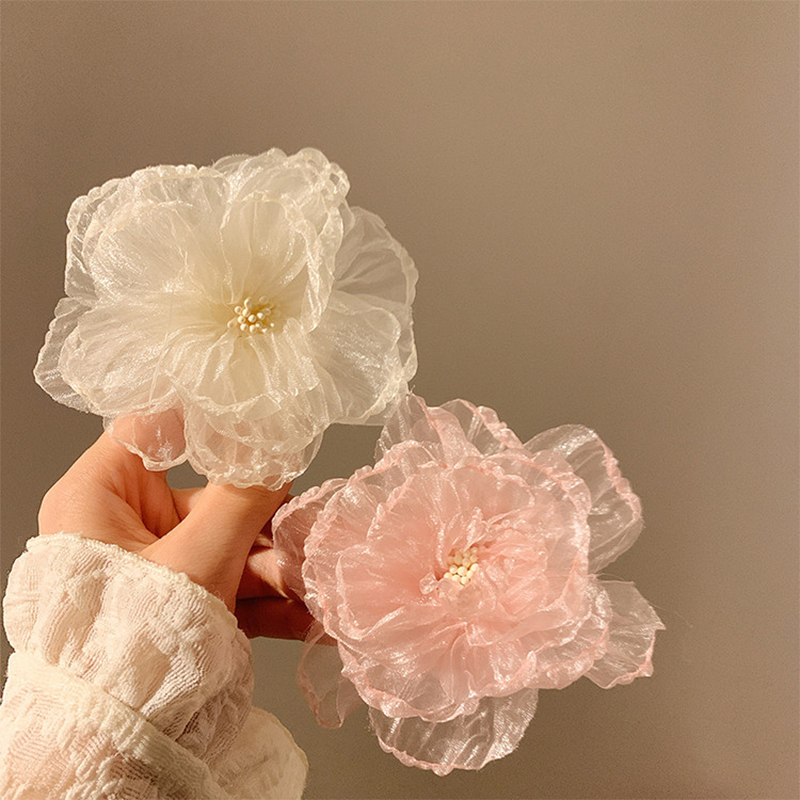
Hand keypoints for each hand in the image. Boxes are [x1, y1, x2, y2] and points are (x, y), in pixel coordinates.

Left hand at [38, 431, 312, 639]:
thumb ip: (243, 499)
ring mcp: (158, 568)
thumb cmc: (130, 644)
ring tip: (318, 577)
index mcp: (100, 497)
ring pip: (228, 545)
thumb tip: (279, 451)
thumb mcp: (196, 560)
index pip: (154, 430)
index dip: (209, 421)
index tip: (263, 421)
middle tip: (309, 524)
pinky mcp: (182, 603)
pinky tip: (308, 610)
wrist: (119, 742)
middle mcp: (124, 527)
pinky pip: (230, 585)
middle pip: (209, 498)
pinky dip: (268, 598)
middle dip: (265, 522)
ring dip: (276, 565)